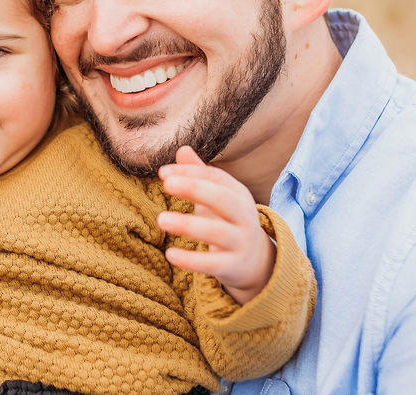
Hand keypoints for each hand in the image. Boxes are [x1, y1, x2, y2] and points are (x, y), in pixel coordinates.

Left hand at [156, 146, 274, 304]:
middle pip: (223, 199)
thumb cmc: (227, 220)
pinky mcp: (233, 266)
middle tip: (166, 184)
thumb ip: (199, 174)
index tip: (163, 172)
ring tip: (161, 219)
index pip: (216, 178)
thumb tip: (181, 149)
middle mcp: (244, 216)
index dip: (191, 172)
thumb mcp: (216, 196)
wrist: (255, 262)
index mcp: (239, 194)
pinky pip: (212, 263)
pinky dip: (191, 260)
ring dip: (188, 225)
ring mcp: (241, 242)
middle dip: (196, 189)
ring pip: (217, 232)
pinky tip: (170, 254)